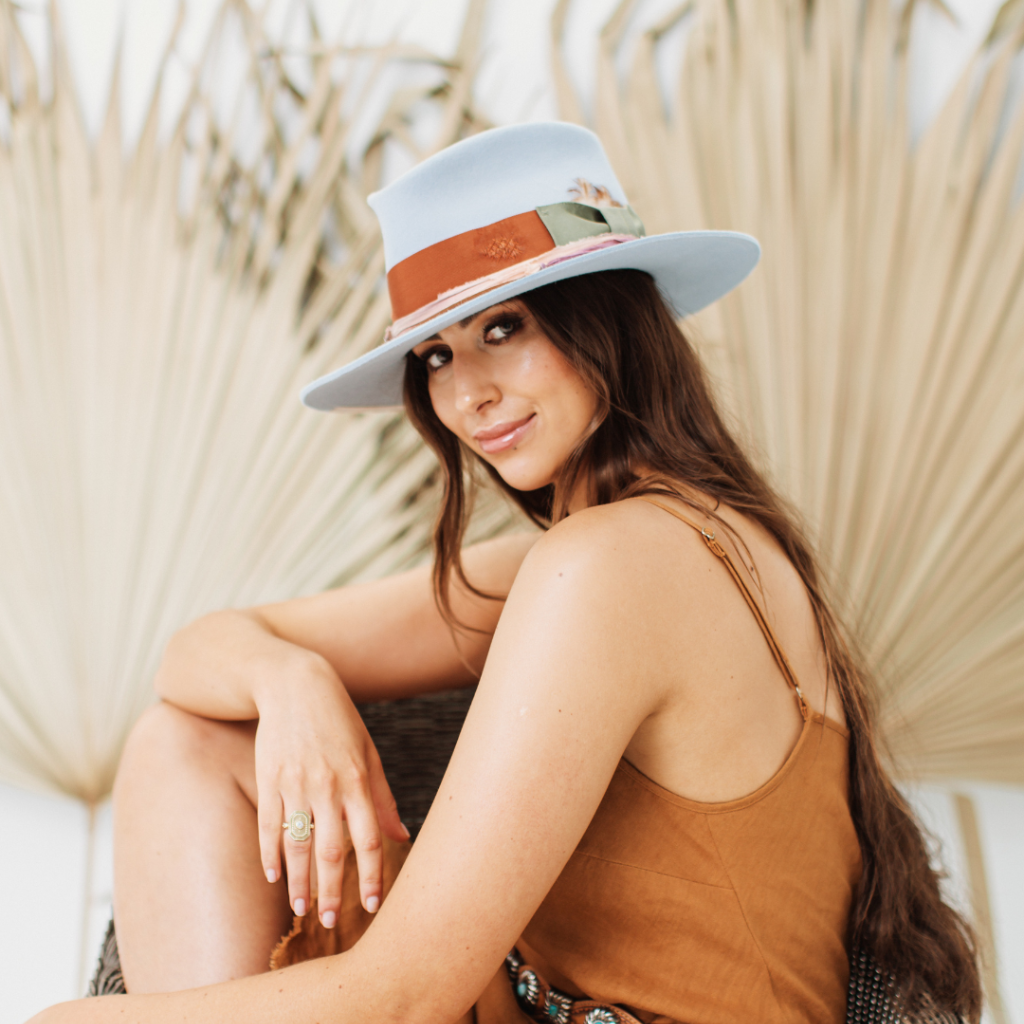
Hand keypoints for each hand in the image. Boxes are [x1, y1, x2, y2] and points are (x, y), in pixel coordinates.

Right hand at [252, 652, 408, 926]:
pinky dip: (269, 853)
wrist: (295, 684)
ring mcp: (294, 782)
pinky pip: (268, 824)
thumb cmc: (339, 720)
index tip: (372, 905)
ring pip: (296, 844)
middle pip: (330, 850)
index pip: (368, 839)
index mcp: (356, 780)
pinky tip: (274, 876)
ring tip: (299, 910)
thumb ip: (382, 797)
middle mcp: (326, 785)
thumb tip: (402, 837)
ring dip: (298, 881)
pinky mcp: (268, 778)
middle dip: (331, 891)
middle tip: (329, 922)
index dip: (371, 875)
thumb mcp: (367, 752)